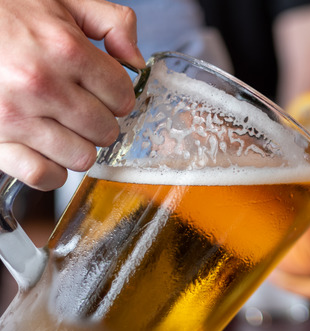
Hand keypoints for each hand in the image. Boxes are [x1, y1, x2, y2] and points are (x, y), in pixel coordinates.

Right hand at [0, 0, 144, 189]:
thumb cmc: (5, 12)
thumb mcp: (62, 0)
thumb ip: (111, 23)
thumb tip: (136, 61)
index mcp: (64, 49)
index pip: (122, 95)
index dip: (118, 94)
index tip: (105, 91)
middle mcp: (41, 85)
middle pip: (106, 130)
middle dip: (101, 121)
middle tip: (83, 108)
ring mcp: (16, 117)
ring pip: (81, 157)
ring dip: (78, 146)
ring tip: (63, 127)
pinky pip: (42, 176)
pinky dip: (52, 171)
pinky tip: (47, 152)